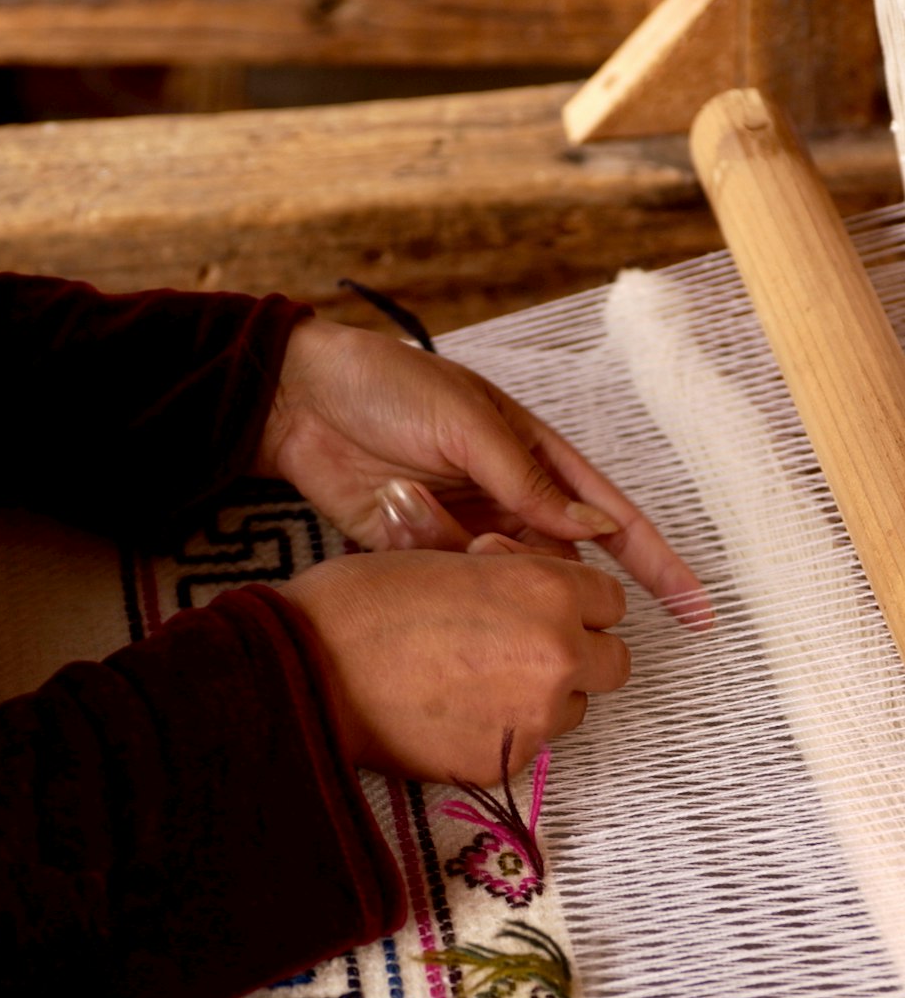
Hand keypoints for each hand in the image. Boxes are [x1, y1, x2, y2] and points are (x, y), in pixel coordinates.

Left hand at [259, 317, 710, 627]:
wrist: (298, 400)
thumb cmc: (390, 387)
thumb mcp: (468, 423)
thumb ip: (531, 482)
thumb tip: (600, 530)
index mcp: (538, 459)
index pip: (615, 521)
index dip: (658, 566)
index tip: (698, 610)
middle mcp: (511, 502)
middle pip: (557, 565)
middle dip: (535, 573)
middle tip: (475, 532)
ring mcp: (466, 531)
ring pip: (500, 581)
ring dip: (466, 557)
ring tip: (411, 495)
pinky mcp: (420, 553)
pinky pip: (446, 580)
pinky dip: (426, 554)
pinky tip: (392, 504)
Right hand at [284, 549, 629, 783]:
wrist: (308, 669)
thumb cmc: (365, 602)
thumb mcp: (453, 559)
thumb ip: (514, 576)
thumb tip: (536, 583)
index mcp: (548, 590)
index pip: (611, 601)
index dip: (579, 602)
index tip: (551, 607)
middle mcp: (557, 654)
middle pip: (614, 663)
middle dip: (580, 654)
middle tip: (526, 648)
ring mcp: (534, 717)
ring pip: (575, 708)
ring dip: (546, 696)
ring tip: (480, 681)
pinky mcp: (503, 764)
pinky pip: (528, 746)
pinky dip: (504, 732)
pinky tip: (454, 713)